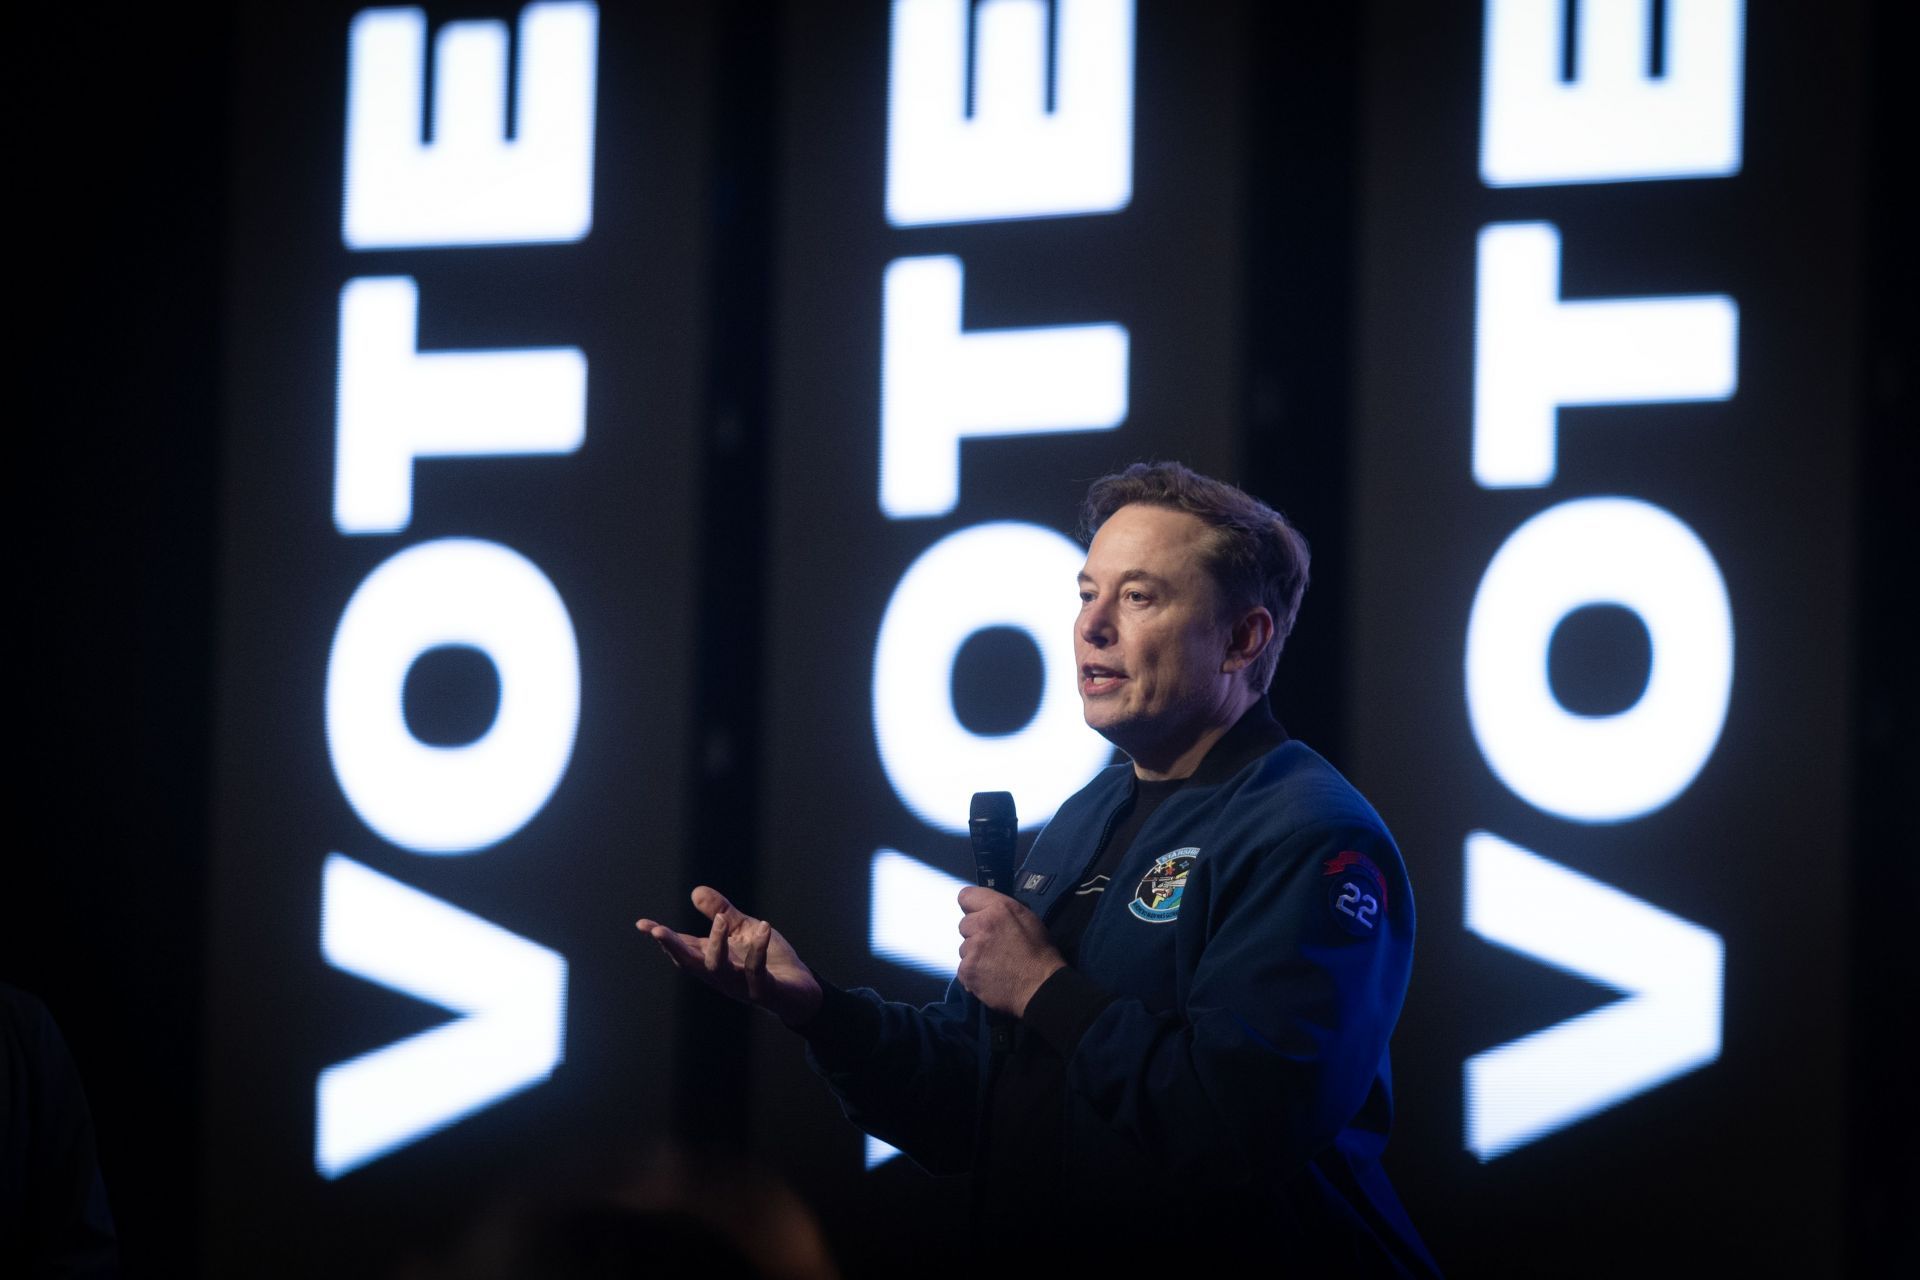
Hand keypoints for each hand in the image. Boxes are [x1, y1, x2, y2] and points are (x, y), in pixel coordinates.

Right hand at [635, 886, 822, 1027]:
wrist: (801, 990)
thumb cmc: (770, 961)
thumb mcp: (744, 930)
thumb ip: (721, 912)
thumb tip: (695, 891)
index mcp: (714, 961)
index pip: (683, 949)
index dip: (663, 937)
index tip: (642, 924)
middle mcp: (721, 976)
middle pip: (691, 963)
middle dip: (673, 947)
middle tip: (657, 931)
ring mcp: (740, 985)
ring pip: (719, 969)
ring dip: (717, 944)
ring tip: (722, 919)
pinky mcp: (763, 990)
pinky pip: (756, 970)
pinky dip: (758, 949)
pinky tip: (763, 929)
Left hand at [956, 887, 1065, 1016]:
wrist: (1041, 987)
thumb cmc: (1039, 952)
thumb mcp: (1028, 919)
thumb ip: (1003, 911)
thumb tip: (988, 911)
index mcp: (999, 908)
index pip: (966, 896)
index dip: (971, 907)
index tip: (977, 915)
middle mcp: (982, 924)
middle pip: (964, 924)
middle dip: (974, 934)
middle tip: (992, 945)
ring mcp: (972, 948)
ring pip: (964, 948)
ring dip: (974, 954)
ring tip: (993, 964)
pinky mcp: (967, 970)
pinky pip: (963, 968)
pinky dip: (973, 973)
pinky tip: (989, 977)